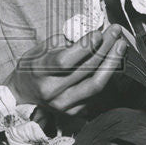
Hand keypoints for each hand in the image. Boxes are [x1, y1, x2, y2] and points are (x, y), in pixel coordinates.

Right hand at [4, 24, 128, 115]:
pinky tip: (114, 60)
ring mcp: (64, 104)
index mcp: (40, 72)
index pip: (65, 61)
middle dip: (104, 48)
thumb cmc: (34, 66)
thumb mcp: (41, 49)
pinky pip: (96, 92)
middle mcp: (52, 91)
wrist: (25, 93)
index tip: (99, 33)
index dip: (85, 47)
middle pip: (85, 70)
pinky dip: (107, 75)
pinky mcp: (75, 112)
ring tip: (120, 45)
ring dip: (112, 63)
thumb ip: (64, 41)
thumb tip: (90, 33)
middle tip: (115, 32)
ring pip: (96, 84)